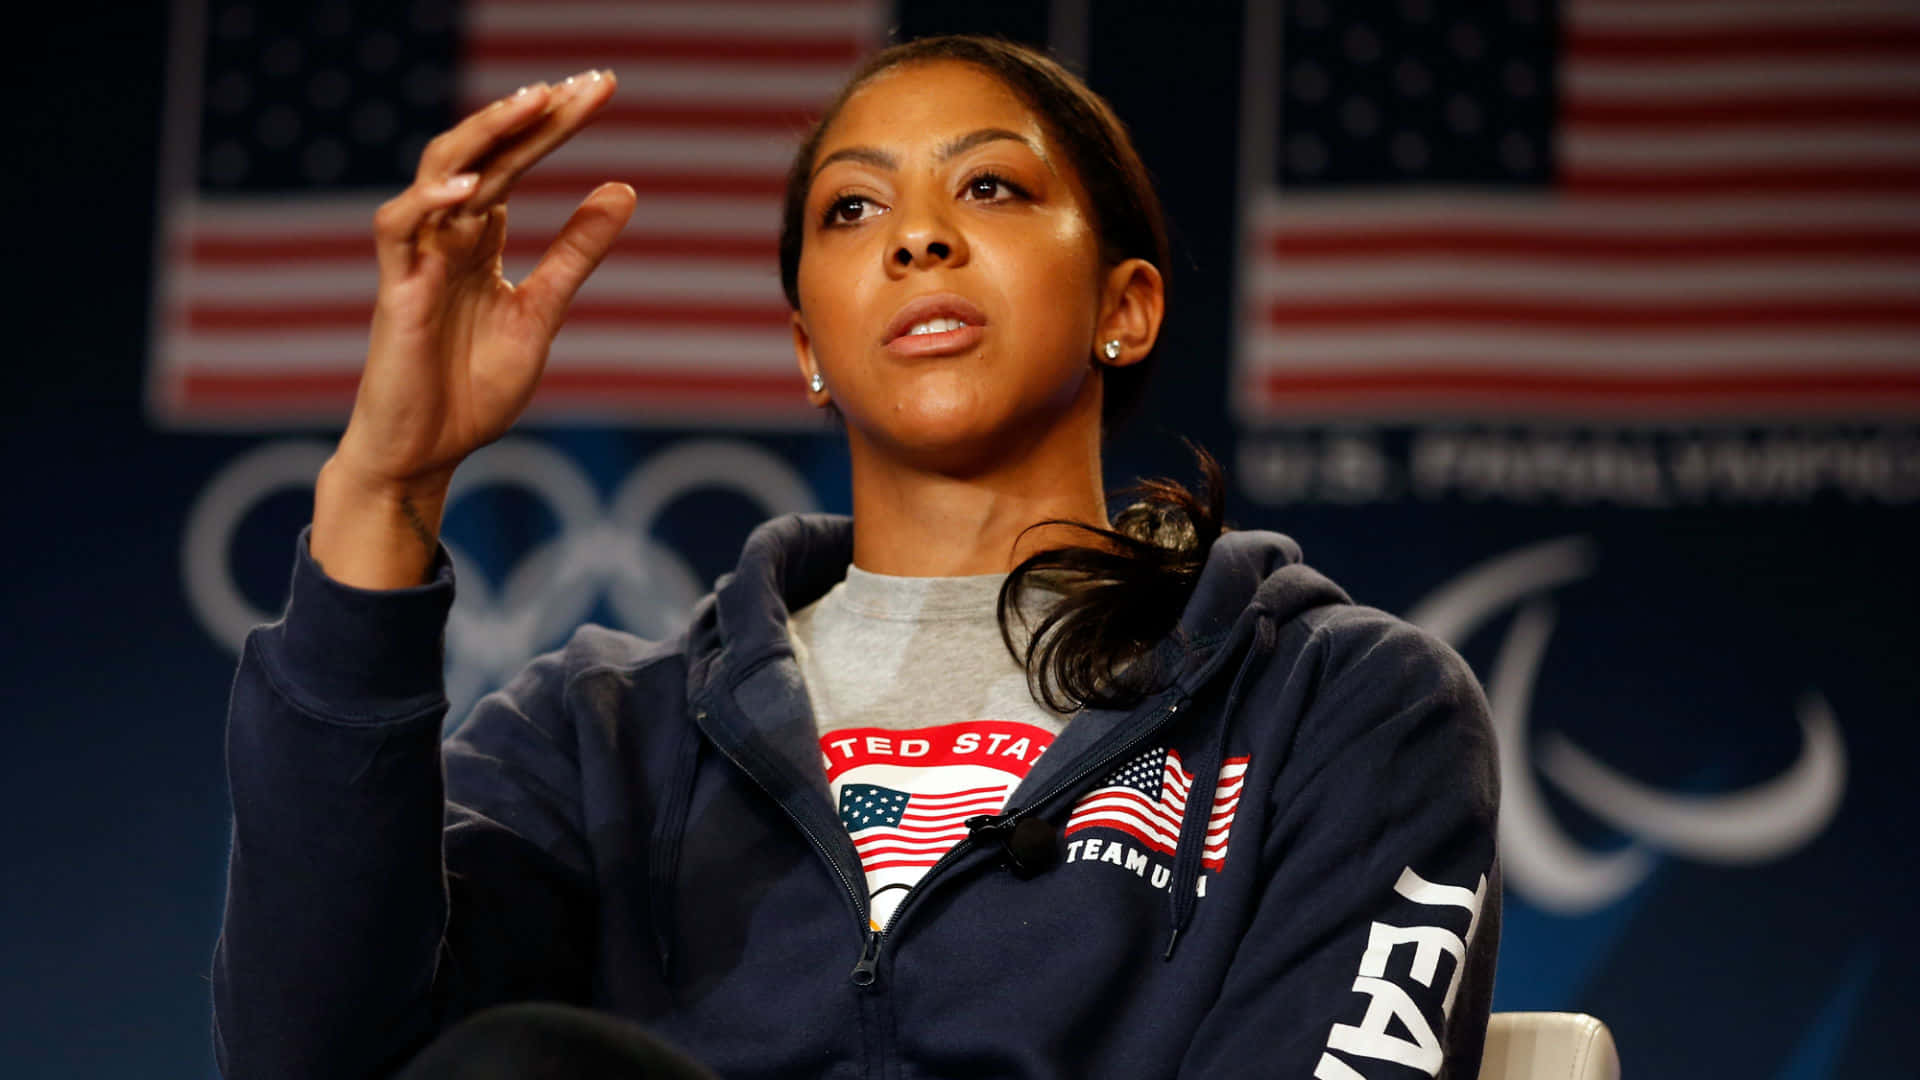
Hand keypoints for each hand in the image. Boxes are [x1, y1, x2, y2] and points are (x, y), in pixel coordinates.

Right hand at [312, 70, 636, 587]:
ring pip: (438, 172)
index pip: (519, 161)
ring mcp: (418, 260)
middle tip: (586, 83)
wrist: (426, 453)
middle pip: (487, 154)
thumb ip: (576, 252)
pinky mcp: (396, 293)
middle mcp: (447, 235)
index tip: (604, 87)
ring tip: (534, 102)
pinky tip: (471, 184)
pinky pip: (399, 231)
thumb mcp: (542, 312)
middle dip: (533, 115)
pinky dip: (429, 202)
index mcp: (481, 238)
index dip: (556, 123)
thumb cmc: (472, 388)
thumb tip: (624, 187)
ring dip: (484, 135)